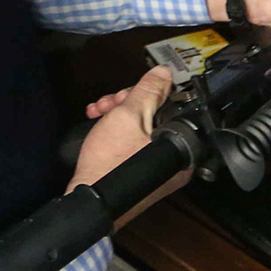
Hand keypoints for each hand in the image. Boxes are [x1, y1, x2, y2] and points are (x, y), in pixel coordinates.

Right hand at [70, 67, 186, 225]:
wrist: (87, 198)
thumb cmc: (110, 162)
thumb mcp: (129, 116)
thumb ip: (149, 91)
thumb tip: (164, 72)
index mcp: (182, 147)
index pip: (169, 105)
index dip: (145, 92)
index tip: (126, 93)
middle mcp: (175, 161)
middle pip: (153, 116)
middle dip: (126, 103)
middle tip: (108, 104)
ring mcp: (157, 169)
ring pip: (139, 128)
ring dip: (116, 113)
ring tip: (97, 112)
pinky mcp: (140, 173)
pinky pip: (133, 143)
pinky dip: (116, 131)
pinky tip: (98, 123)